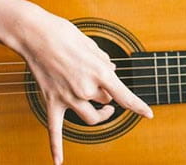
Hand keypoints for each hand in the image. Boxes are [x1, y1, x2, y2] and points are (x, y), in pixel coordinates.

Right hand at [0, 0, 152, 164]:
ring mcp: (67, 97)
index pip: (124, 95)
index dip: (138, 106)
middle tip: (104, 82)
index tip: (149, 114)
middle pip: (106, 101)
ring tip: (103, 110)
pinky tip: (58, 162)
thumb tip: (110, 71)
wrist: (36, 35)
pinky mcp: (51, 101)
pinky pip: (54, 130)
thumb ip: (104, 61)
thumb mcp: (93, 45)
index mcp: (99, 72)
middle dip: (108, 94)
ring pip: (90, 117)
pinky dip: (56, 147)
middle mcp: (85, 88)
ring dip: (98, 114)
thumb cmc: (65, 35)